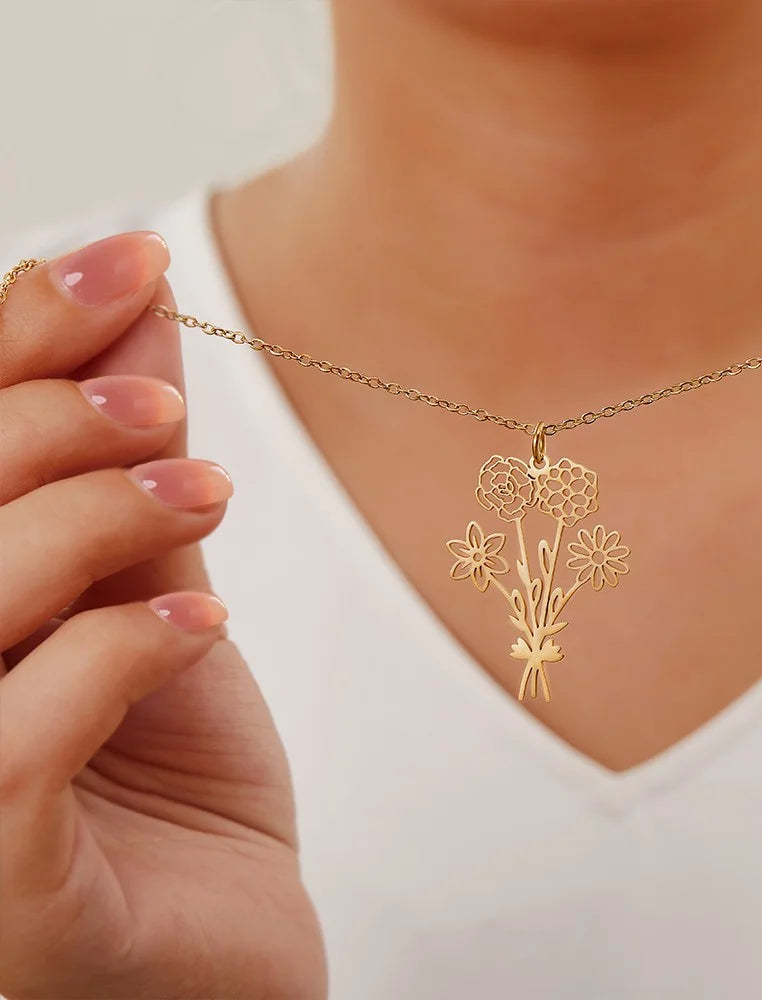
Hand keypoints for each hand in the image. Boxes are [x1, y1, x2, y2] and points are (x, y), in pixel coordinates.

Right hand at [0, 234, 325, 998]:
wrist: (228, 945)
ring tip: (203, 494)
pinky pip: (15, 743)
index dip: (15, 332)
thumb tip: (139, 301)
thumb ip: (125, 468)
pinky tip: (199, 627)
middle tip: (163, 406)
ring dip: (90, 520)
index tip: (133, 259)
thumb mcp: (148, 599)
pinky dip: (113, 655)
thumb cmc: (172, 779)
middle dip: (46, 423)